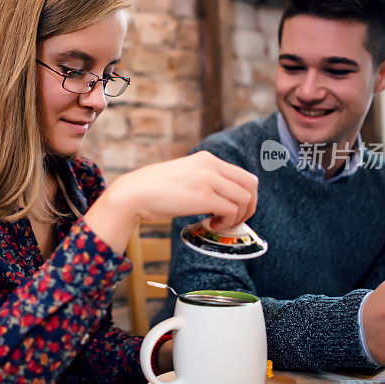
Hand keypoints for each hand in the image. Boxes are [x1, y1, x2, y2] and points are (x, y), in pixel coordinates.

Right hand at [84, 151, 257, 253]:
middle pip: (251, 184)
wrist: (133, 193)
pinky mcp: (203, 196)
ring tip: (219, 224)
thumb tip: (222, 199)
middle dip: (249, 206)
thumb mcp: (184, 175)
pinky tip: (212, 225)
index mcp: (207, 158)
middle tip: (235, 220)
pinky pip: (231, 210)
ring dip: (237, 216)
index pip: (243, 175)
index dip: (246, 196)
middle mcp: (210, 165)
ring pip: (244, 198)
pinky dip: (227, 222)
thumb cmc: (155, 189)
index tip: (235, 211)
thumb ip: (204, 180)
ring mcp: (208, 179)